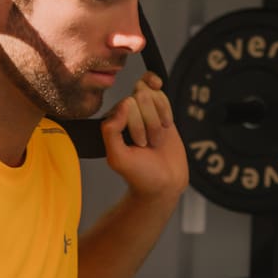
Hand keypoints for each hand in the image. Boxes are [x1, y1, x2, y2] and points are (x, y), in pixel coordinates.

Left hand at [100, 72, 188, 205]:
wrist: (164, 182)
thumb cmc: (140, 173)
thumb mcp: (118, 158)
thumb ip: (111, 131)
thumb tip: (124, 103)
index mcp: (111, 122)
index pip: (126, 104)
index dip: (137, 125)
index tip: (140, 145)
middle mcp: (125, 113)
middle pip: (141, 96)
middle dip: (150, 123)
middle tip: (149, 143)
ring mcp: (142, 110)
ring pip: (153, 94)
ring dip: (158, 119)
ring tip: (155, 137)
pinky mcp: (158, 110)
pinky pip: (161, 95)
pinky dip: (166, 111)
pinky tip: (165, 126)